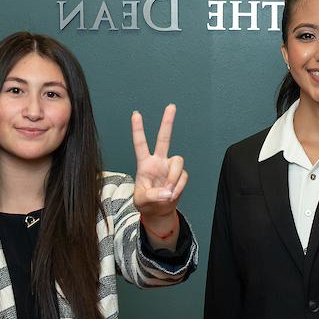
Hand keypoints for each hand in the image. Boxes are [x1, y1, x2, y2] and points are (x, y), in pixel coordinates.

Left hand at [131, 103, 187, 246]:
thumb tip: (167, 190)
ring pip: (178, 161)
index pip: (140, 144)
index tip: (136, 114)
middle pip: (164, 138)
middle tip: (171, 106)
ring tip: (168, 191)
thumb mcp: (141, 201)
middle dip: (167, 122)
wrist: (159, 212)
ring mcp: (170, 168)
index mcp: (144, 164)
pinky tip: (172, 194)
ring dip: (174, 177)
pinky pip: (183, 177)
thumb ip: (152, 196)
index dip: (138, 129)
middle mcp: (159, 162)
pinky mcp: (180, 176)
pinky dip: (178, 187)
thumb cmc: (146, 204)